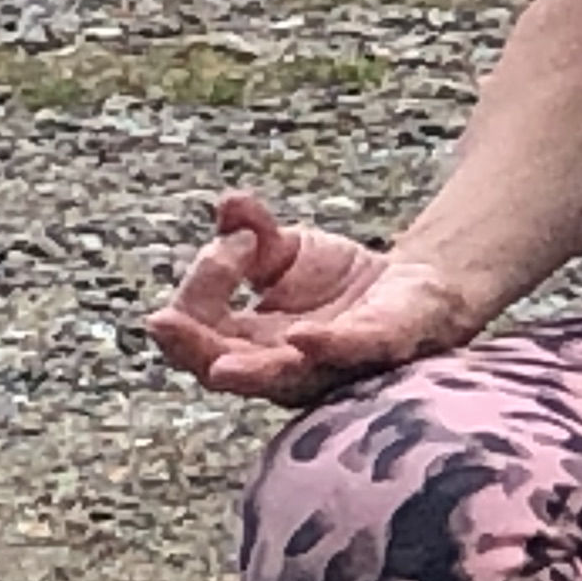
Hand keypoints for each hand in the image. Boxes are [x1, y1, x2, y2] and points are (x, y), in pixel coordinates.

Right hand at [143, 189, 483, 402]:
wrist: (419, 286)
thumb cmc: (341, 284)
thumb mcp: (287, 248)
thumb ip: (252, 229)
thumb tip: (226, 204)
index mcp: (254, 344)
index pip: (202, 332)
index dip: (194, 294)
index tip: (223, 243)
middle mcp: (285, 366)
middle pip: (227, 366)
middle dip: (192, 347)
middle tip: (162, 323)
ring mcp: (331, 364)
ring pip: (283, 376)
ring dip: (249, 371)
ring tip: (220, 364)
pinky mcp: (381, 345)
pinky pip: (350, 352)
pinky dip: (326, 347)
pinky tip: (304, 337)